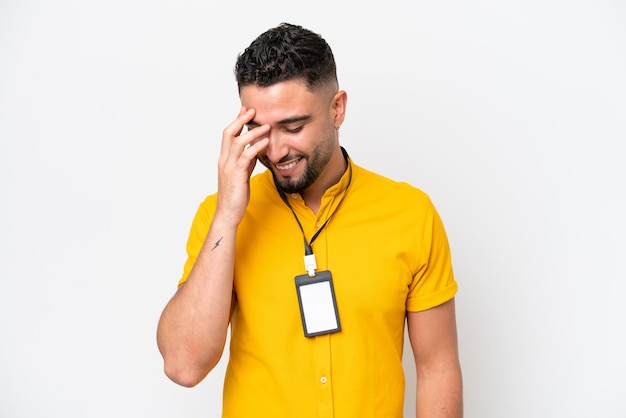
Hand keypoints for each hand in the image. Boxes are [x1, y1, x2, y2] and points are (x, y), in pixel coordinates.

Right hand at [215, 107, 269, 226]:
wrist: (228, 213)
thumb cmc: (235, 196)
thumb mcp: (241, 175)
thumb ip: (246, 162)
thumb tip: (255, 150)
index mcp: (224, 159)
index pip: (228, 134)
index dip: (236, 121)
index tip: (246, 110)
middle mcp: (224, 160)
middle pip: (228, 133)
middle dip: (240, 119)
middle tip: (253, 110)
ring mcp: (229, 167)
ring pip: (238, 142)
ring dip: (252, 131)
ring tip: (266, 125)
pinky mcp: (237, 175)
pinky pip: (246, 156)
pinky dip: (256, 147)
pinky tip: (265, 142)